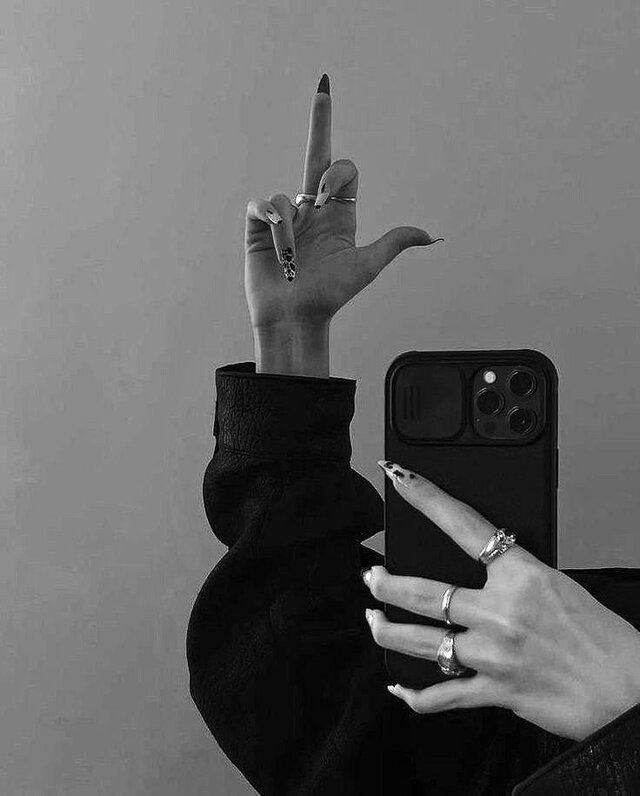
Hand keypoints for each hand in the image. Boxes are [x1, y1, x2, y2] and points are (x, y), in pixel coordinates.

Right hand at [244, 74, 441, 331]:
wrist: (296, 318)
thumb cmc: (331, 296)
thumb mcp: (366, 267)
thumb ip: (393, 243)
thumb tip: (430, 235)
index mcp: (340, 216)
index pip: (343, 172)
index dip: (337, 173)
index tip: (330, 194)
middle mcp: (314, 211)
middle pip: (317, 156)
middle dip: (320, 121)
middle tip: (323, 86)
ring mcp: (286, 219)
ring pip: (285, 196)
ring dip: (290, 228)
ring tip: (292, 259)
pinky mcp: (258, 229)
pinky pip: (261, 206)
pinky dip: (268, 220)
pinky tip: (275, 241)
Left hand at [361, 460, 639, 741]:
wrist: (631, 690)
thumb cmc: (603, 637)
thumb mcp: (558, 584)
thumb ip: (514, 575)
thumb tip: (480, 569)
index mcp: (521, 575)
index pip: (462, 524)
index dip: (425, 498)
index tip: (399, 478)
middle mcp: (500, 612)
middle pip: (422, 590)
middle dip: (385, 583)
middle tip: (371, 576)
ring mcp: (493, 653)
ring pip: (419, 641)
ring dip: (386, 630)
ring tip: (373, 619)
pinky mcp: (495, 691)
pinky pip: (441, 695)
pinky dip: (414, 695)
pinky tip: (399, 689)